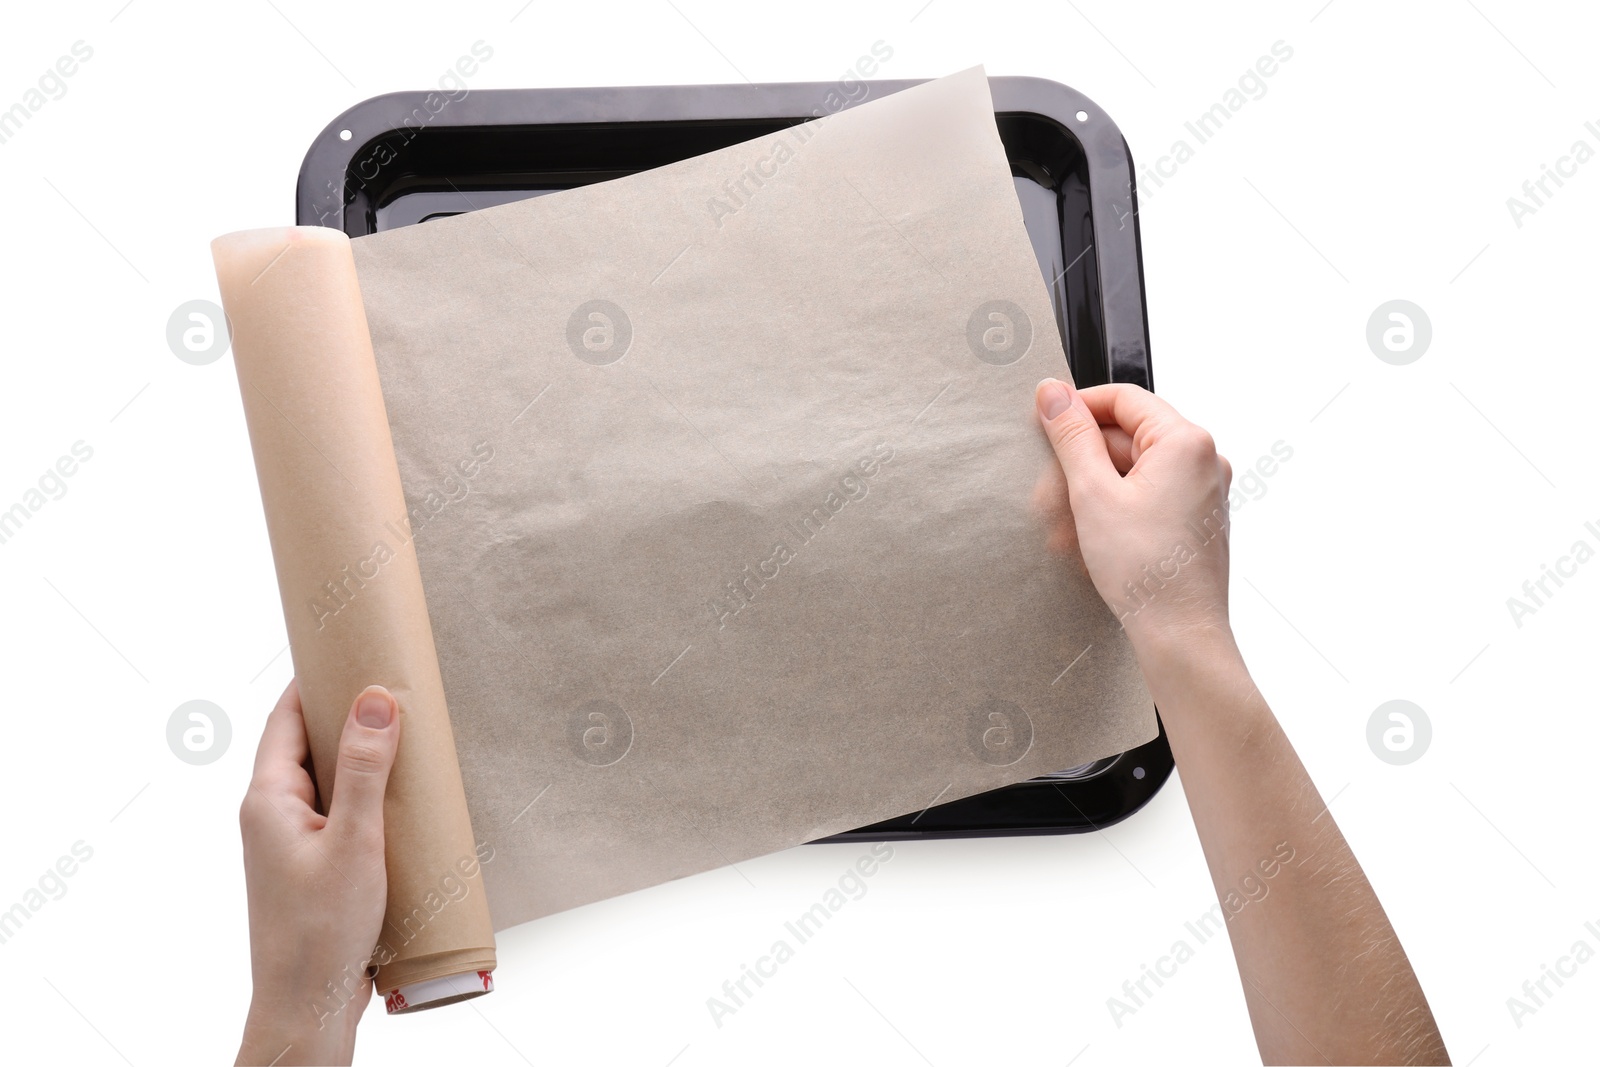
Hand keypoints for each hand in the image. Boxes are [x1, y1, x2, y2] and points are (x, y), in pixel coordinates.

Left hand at [236, 680, 400, 1066]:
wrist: (306, 1008)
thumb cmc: (320, 932)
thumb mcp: (353, 842)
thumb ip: (363, 770)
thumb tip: (374, 699)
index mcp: (267, 800)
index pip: (285, 718)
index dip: (313, 681)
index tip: (349, 650)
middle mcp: (272, 816)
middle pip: (306, 745)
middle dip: (346, 714)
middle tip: (392, 685)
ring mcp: (291, 845)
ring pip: (326, 781)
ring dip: (362, 759)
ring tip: (408, 737)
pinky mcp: (315, 869)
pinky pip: (339, 814)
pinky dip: (367, 797)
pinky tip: (404, 802)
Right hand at [1033, 379, 1233, 653]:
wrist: (1181, 633)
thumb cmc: (1147, 570)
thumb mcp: (1093, 494)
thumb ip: (1071, 437)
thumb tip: (1053, 393)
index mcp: (1186, 442)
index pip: (1124, 399)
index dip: (1079, 407)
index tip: (1045, 422)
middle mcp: (1203, 460)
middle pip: (1126, 437)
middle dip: (1081, 464)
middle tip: (1047, 494)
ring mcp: (1202, 491)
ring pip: (1132, 471)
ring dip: (1092, 493)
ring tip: (1063, 528)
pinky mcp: (1194, 519)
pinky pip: (1146, 497)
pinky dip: (1114, 510)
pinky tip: (1087, 539)